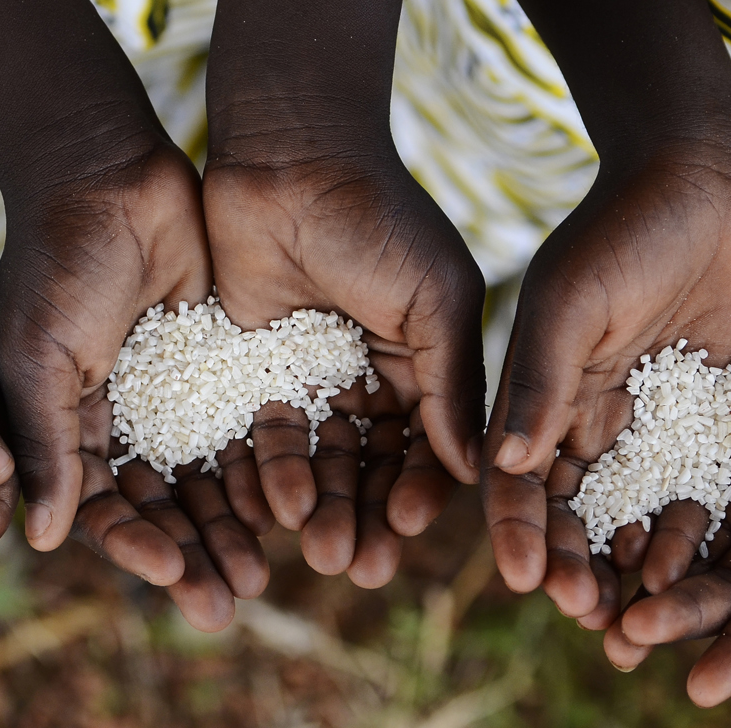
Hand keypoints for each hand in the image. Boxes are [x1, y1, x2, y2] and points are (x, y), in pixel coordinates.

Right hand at [0, 145, 267, 630]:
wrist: (110, 173)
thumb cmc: (57, 261)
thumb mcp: (38, 356)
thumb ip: (45, 441)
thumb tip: (41, 539)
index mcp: (68, 426)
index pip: (102, 506)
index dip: (134, 545)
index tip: (172, 578)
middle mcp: (121, 420)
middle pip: (163, 505)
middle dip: (194, 553)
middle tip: (232, 603)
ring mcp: (174, 394)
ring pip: (210, 476)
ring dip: (234, 524)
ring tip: (270, 571)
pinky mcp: (222, 364)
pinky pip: (247, 427)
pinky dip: (266, 466)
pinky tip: (295, 504)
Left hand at [204, 151, 486, 587]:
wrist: (286, 159)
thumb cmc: (377, 219)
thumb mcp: (434, 300)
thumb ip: (452, 384)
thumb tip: (476, 471)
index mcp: (426, 363)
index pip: (428, 446)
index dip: (421, 490)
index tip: (411, 530)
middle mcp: (371, 378)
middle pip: (372, 467)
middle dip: (368, 515)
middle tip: (360, 566)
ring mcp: (312, 376)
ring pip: (319, 461)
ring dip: (321, 506)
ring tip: (318, 547)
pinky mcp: (254, 371)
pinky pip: (261, 435)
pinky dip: (267, 474)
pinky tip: (270, 508)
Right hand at [482, 146, 730, 622]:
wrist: (705, 180)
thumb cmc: (625, 227)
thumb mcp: (573, 300)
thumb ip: (540, 379)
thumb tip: (502, 466)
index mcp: (533, 388)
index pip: (512, 477)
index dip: (516, 533)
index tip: (529, 583)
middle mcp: (576, 409)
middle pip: (564, 508)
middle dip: (570, 564)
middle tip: (589, 614)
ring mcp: (635, 412)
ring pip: (620, 506)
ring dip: (623, 560)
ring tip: (639, 611)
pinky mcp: (692, 409)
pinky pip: (681, 480)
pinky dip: (678, 526)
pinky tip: (692, 566)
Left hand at [600, 232, 730, 704]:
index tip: (697, 687)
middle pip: (717, 580)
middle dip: (671, 616)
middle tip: (619, 642)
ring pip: (678, 537)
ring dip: (636, 573)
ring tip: (587, 600)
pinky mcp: (696, 427)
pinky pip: (654, 478)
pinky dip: (626, 509)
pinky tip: (587, 530)